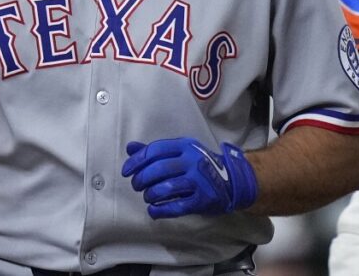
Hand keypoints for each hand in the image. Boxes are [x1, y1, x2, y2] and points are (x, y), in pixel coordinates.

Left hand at [121, 137, 257, 218]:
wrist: (232, 181)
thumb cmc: (199, 165)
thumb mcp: (180, 152)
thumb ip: (155, 151)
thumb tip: (130, 148)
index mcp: (185, 146)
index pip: (154, 150)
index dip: (136, 161)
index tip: (126, 171)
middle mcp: (193, 161)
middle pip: (158, 169)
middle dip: (141, 179)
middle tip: (136, 185)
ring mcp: (200, 180)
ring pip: (166, 187)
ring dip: (150, 194)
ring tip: (147, 196)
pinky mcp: (204, 199)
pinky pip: (178, 206)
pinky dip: (161, 210)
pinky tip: (153, 210)